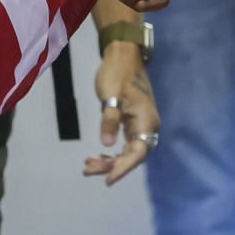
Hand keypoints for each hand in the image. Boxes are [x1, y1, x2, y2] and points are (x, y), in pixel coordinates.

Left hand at [83, 44, 159, 186]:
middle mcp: (147, 126)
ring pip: (127, 151)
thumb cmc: (117, 72)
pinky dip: (111, 151)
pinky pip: (124, 143)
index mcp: (146, 121)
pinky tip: (97, 156)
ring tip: (87, 165)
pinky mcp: (132, 122)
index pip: (137, 153)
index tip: (107, 180)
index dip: (123, 168)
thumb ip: (109, 120)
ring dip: (109, 160)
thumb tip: (107, 145)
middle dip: (111, 166)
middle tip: (87, 169)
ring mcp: (140, 124)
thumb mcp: (110, 96)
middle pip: (132, 156)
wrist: (123, 54)